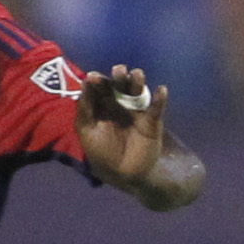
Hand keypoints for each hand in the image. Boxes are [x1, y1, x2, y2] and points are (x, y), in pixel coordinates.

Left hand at [73, 63, 203, 211]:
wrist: (124, 173)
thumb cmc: (103, 152)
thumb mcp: (87, 133)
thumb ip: (84, 112)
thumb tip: (82, 89)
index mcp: (103, 106)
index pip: (100, 90)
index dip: (97, 82)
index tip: (92, 77)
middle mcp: (120, 104)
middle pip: (119, 86)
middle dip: (118, 77)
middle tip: (118, 70)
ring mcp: (137, 110)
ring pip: (138, 92)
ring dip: (137, 82)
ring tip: (136, 75)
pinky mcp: (152, 120)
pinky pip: (156, 108)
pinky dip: (159, 99)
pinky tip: (161, 90)